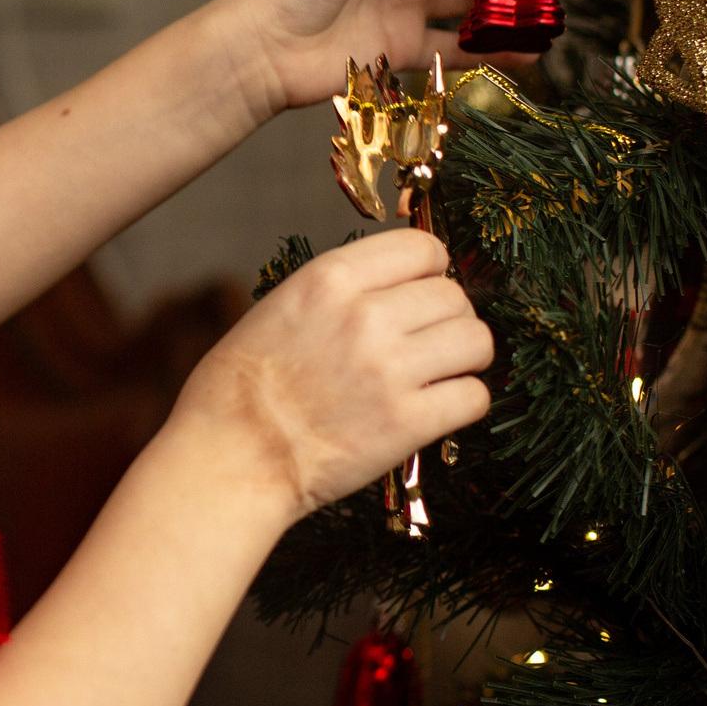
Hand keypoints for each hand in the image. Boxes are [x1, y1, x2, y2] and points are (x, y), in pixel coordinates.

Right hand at [167, 230, 490, 519]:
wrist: (230, 457)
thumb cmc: (239, 389)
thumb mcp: (279, 309)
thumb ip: (339, 292)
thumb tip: (393, 289)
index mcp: (330, 280)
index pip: (423, 248)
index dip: (431, 270)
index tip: (422, 291)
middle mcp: (367, 316)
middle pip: (454, 295)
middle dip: (449, 317)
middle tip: (430, 341)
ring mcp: (391, 369)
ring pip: (476, 341)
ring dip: (466, 356)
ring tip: (443, 372)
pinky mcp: (408, 422)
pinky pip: (474, 396)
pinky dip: (464, 401)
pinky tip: (440, 407)